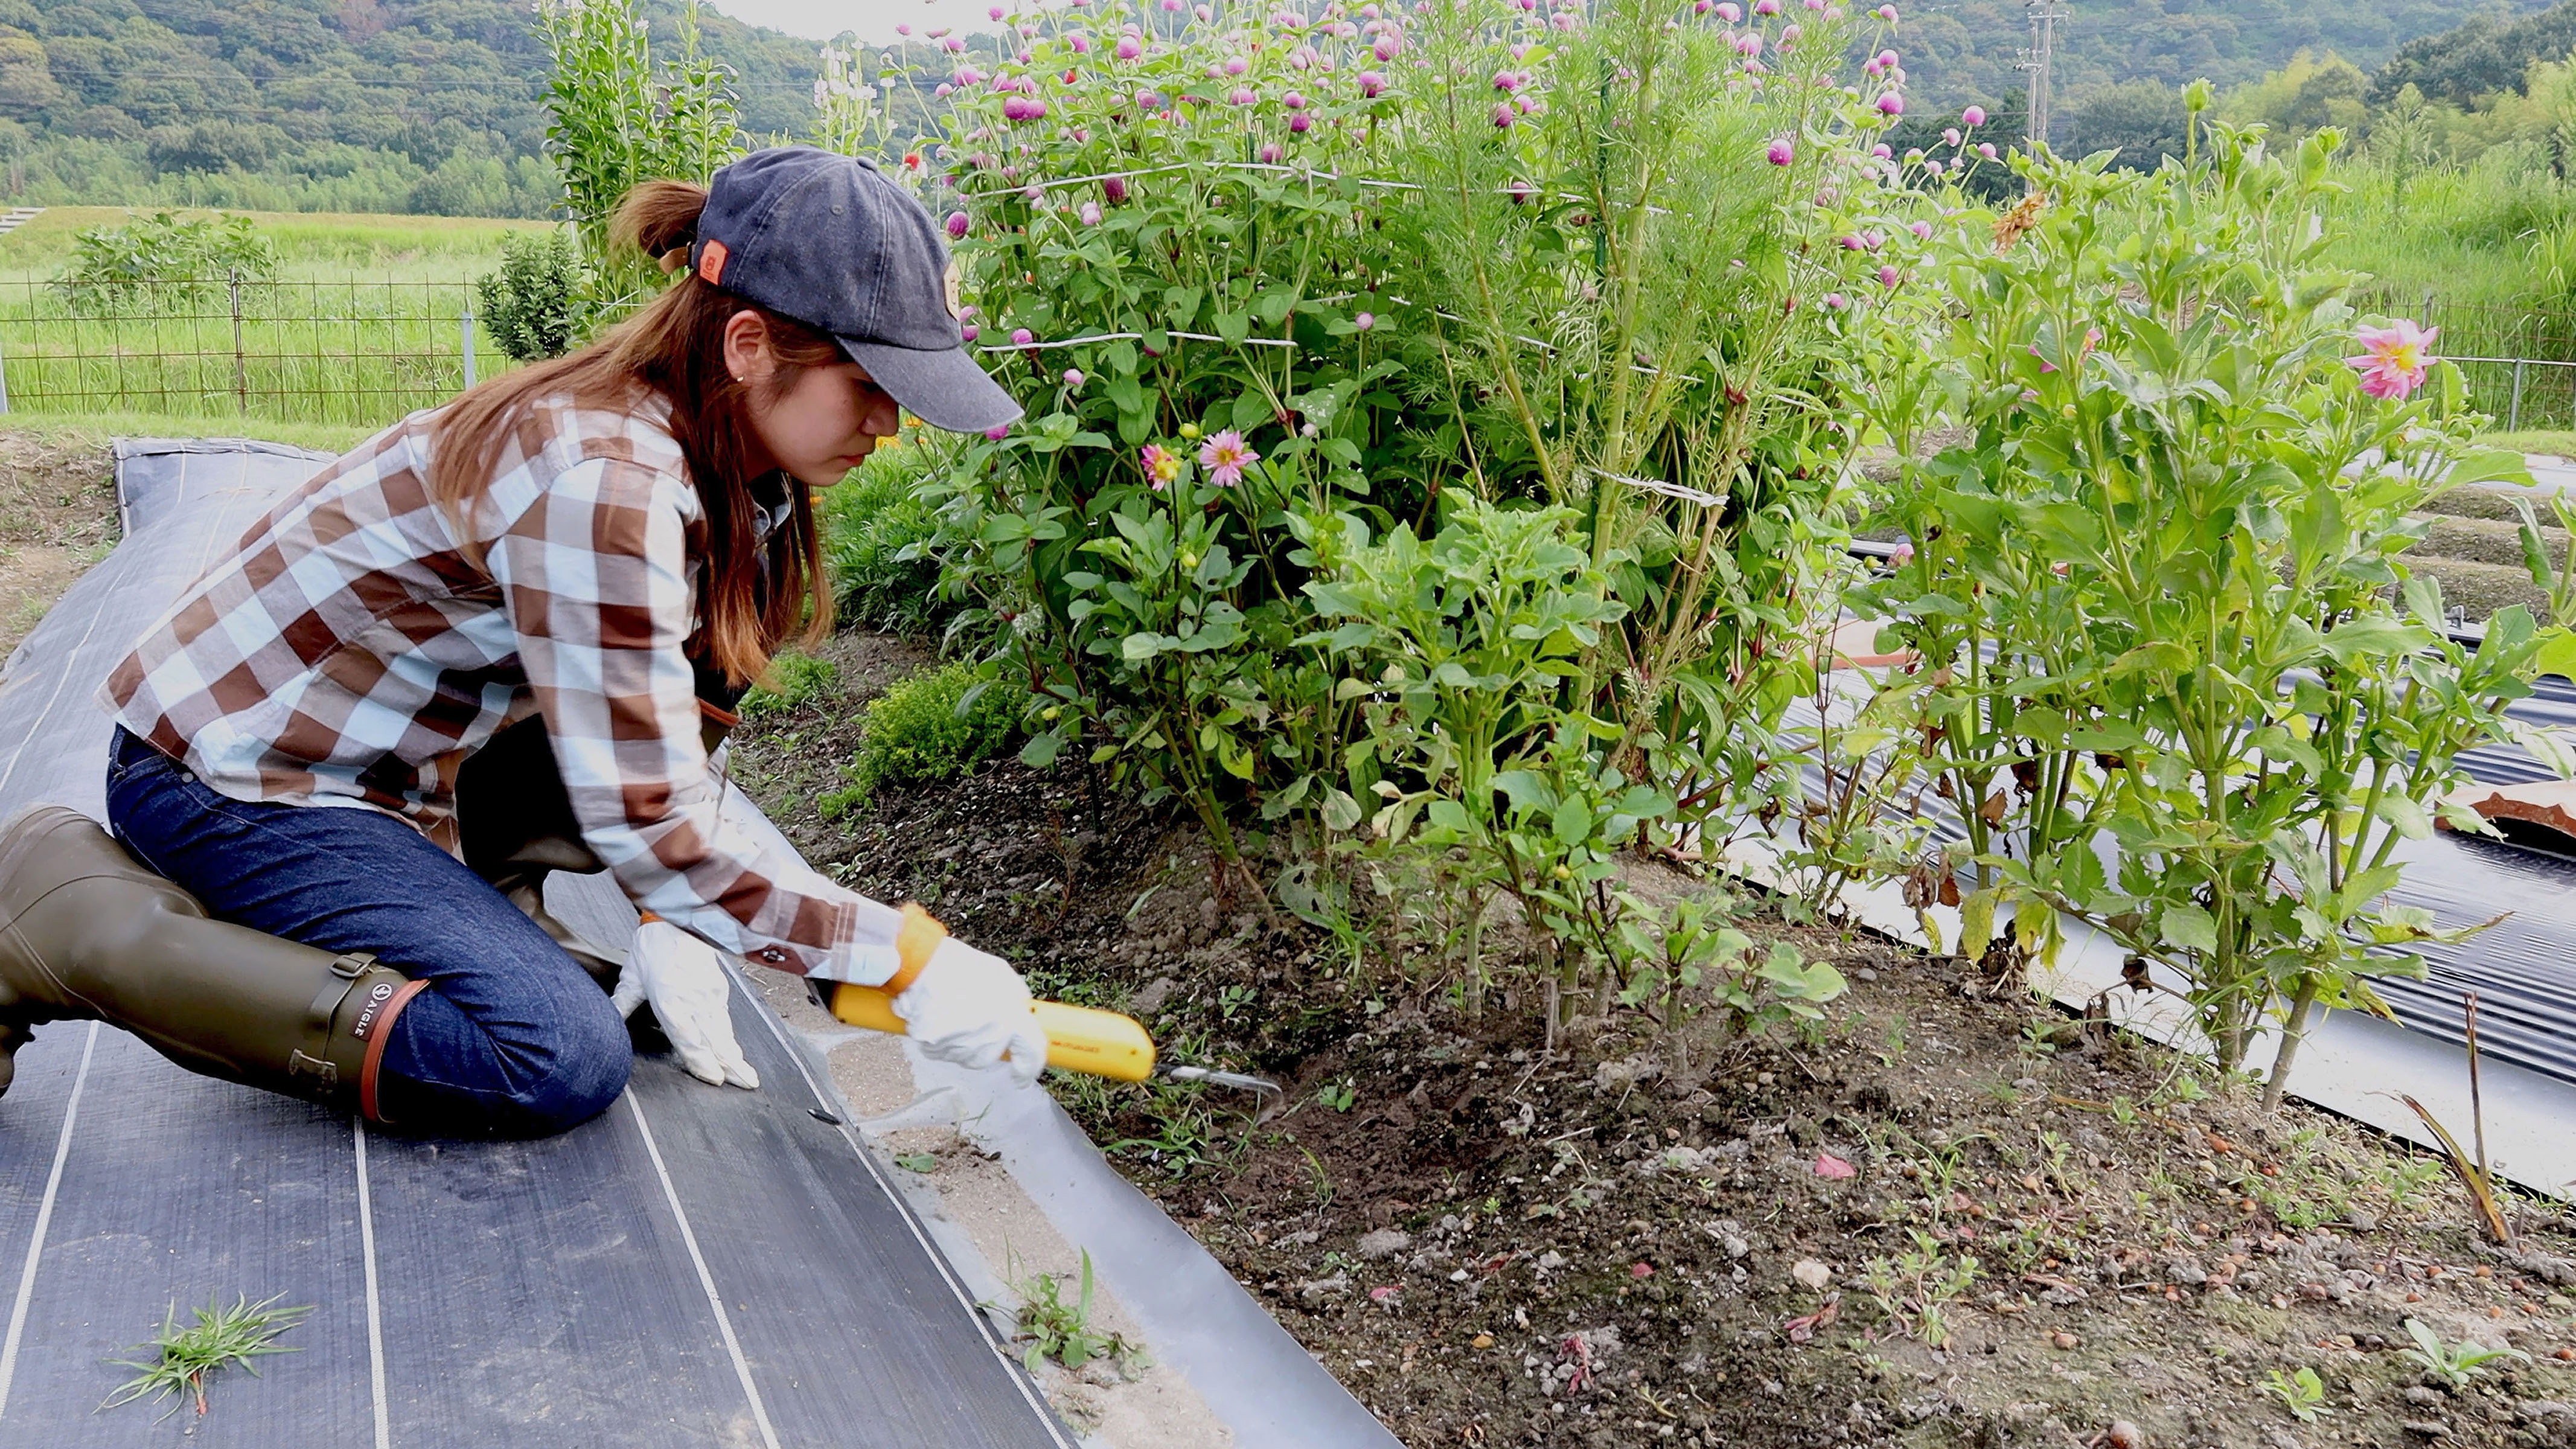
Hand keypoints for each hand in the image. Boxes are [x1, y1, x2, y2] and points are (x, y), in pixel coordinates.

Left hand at [613, 919, 759, 1089]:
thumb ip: (622, 1004)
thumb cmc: (654, 945)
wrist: (681, 917)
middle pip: (715, 1041)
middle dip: (730, 1066)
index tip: (713, 1079)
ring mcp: (711, 996)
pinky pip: (725, 1020)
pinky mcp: (720, 989)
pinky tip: (735, 1051)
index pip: (689, 1040)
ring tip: (747, 1077)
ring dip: (736, 1056)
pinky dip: (731, 1038)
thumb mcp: (632, 976)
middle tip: (746, 1085)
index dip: (701, 1062)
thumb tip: (604, 1025)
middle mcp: (696, 1002)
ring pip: (724, 1033)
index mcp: (672, 1002)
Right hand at [891, 937, 1048, 1087]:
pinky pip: (942, 1052)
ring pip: (964, 1056)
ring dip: (962, 1041)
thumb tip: (1022, 1010)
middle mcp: (986, 1036)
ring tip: (953, 1012)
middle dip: (986, 1042)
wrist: (919, 961)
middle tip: (974, 1018)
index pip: (1031, 1053)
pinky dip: (941, 1040)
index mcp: (1009, 1017)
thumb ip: (1016, 995)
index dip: (1029, 1067)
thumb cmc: (960, 964)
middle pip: (990, 1056)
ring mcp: (957, 1044)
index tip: (1022, 1075)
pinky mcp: (932, 1046)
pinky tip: (937, 1017)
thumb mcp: (999, 972)